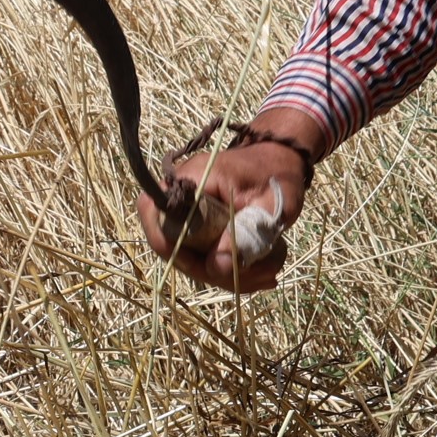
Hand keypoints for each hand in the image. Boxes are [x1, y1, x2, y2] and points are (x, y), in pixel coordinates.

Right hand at [139, 123, 323, 292]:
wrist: (281, 160)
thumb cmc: (278, 173)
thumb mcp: (272, 203)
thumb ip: (247, 232)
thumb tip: (217, 266)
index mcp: (193, 178)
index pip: (154, 212)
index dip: (170, 246)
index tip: (209, 267)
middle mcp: (182, 195)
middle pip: (171, 244)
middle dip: (210, 270)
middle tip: (256, 276)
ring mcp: (188, 212)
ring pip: (189, 256)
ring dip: (225, 275)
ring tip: (268, 274)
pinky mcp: (198, 226)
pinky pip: (203, 256)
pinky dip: (230, 270)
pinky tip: (261, 273)